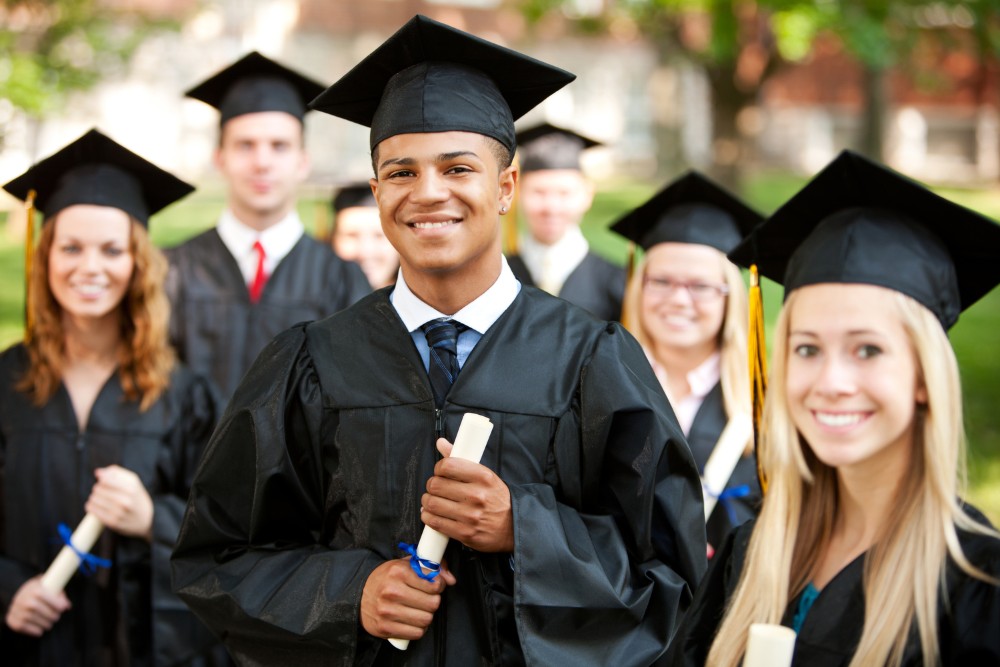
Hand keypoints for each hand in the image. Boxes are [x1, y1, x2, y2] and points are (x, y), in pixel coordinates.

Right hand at [5, 575, 70, 636]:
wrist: (19, 596)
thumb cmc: (39, 591)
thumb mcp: (49, 585)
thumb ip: (58, 593)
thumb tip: (67, 606)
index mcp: (33, 589)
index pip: (48, 597)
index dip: (57, 603)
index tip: (64, 608)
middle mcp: (23, 600)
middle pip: (44, 611)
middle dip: (54, 615)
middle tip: (57, 617)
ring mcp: (17, 611)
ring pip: (37, 621)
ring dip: (47, 624)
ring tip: (50, 623)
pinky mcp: (13, 621)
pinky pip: (27, 629)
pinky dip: (37, 630)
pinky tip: (41, 628)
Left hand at [85, 465, 153, 540]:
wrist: (147, 519)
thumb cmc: (136, 497)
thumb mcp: (133, 481)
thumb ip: (116, 472)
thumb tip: (98, 472)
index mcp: (131, 487)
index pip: (105, 479)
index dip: (102, 479)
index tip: (104, 481)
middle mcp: (125, 500)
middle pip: (98, 488)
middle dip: (98, 488)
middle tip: (104, 491)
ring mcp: (119, 512)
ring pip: (94, 499)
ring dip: (94, 497)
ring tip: (100, 498)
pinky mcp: (112, 522)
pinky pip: (93, 509)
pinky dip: (92, 506)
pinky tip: (97, 505)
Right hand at [360, 558, 455, 639]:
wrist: (359, 595)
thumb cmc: (387, 579)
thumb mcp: (405, 564)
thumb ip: (430, 566)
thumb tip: (451, 579)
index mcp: (398, 572)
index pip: (434, 584)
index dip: (439, 586)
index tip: (434, 586)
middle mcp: (392, 591)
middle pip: (432, 604)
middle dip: (433, 601)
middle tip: (426, 599)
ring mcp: (388, 611)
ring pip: (426, 620)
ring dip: (426, 616)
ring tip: (419, 610)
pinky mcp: (385, 628)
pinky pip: (416, 633)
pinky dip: (418, 628)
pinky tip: (412, 620)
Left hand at [420, 438, 513, 552]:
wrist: (513, 526)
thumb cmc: (496, 498)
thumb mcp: (485, 475)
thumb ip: (461, 458)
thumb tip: (440, 443)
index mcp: (483, 477)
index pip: (448, 465)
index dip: (439, 467)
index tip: (440, 472)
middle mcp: (477, 495)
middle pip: (436, 485)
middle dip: (431, 485)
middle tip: (435, 487)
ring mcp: (470, 516)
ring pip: (431, 504)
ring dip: (427, 501)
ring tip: (431, 500)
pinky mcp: (464, 533)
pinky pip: (435, 521)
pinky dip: (427, 516)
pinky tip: (431, 513)